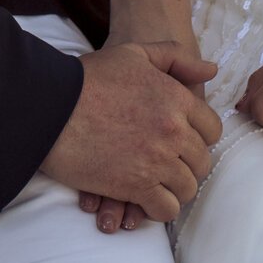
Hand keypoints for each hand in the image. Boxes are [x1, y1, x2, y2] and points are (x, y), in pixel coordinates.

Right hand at [41, 42, 222, 223]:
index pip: (211, 129)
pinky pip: (165, 209)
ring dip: (174, 188)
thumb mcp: (134, 54)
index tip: (180, 141)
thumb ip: (176, 57)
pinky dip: (158, 209)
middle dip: (187, 165)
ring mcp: (157, 161)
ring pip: (187, 188)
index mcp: (177, 98)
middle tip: (167, 165)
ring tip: (156, 184)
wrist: (50, 106)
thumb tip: (211, 70)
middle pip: (201, 161)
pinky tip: (145, 201)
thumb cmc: (89, 77)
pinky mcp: (137, 186)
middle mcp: (174, 131)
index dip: (198, 137)